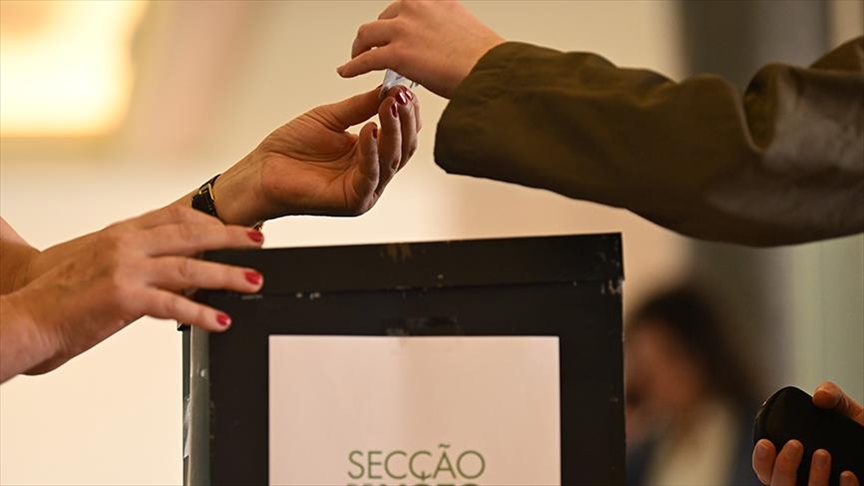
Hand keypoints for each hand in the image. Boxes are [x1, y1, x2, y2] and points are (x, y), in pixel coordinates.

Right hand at [0, 206, 263, 381]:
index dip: (211, 218)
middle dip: (231, 237)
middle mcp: (126, 243)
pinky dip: (202, 312)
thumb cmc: (60, 296)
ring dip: (227, 274)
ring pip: (190, 266)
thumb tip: (178, 269)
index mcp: (122, 232)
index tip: (236, 224)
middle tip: (260, 242)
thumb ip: (140, 261)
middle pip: (191, 233)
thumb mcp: (102, 265)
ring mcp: (125, 268)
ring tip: (254, 281)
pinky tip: (222, 319)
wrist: (24, 316)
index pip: (176, 215)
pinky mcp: (122, 297)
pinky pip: (173, 304)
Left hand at [206, 86, 419, 225]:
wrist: (262, 172)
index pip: (400, 135)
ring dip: (393, 131)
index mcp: (369, 156)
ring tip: (390, 106)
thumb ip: (360, 106)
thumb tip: (388, 89)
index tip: (405, 89)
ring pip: (391, 161)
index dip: (406, 113)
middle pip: (402, 149)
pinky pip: (370, 175)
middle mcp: (372, 174)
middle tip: (403, 96)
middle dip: (405, 120)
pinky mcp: (354, 201)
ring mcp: (366, 190)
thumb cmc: (290, 149)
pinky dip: (372, 151)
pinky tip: (370, 129)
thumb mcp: (330, 118)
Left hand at [337, 0, 504, 98]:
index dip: (394, 20)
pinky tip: (347, 72)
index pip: (404, 5)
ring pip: (367, 34)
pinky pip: (365, 60)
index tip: (390, 28)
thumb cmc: (484, 58)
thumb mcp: (464, 28)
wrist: (490, 70)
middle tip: (372, 46)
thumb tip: (438, 43)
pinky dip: (353, 66)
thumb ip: (443, 28)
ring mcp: (404, 29)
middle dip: (376, 34)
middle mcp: (416, 6)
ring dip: (360, 47)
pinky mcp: (396, 54)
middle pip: (382, 18)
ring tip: (357, 58)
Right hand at [752, 381, 862, 485]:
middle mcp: (806, 481)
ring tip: (823, 454)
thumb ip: (832, 396)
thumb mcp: (846, 412)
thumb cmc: (861, 433)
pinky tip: (847, 474)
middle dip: (783, 466)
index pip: (765, 470)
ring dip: (812, 477)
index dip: (761, 459)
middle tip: (795, 444)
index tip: (766, 443)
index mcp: (796, 463)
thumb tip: (820, 396)